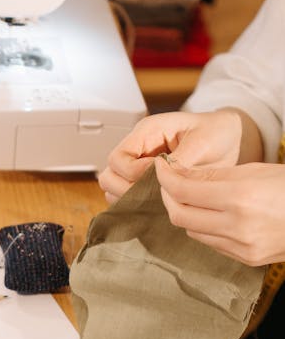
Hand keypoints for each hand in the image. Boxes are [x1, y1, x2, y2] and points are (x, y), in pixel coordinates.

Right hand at [98, 110, 245, 203]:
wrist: (229, 141)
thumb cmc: (216, 133)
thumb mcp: (205, 140)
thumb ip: (182, 158)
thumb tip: (164, 178)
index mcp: (147, 132)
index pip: (118, 158)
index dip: (133, 173)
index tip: (157, 177)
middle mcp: (138, 150)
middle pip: (109, 176)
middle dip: (126, 189)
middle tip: (154, 193)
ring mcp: (138, 168)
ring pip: (114, 190)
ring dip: (130, 200)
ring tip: (156, 200)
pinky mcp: (145, 184)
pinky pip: (128, 199)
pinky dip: (137, 206)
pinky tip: (157, 206)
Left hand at [154, 157, 284, 265]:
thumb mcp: (255, 170)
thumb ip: (214, 175)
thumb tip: (178, 173)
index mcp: (240, 196)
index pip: (184, 189)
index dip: (166, 178)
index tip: (161, 169)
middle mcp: (237, 225)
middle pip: (180, 215)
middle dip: (169, 197)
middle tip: (168, 183)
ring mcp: (241, 246)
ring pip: (193, 232)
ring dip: (185, 213)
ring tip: (189, 197)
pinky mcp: (245, 259)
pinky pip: (211, 244)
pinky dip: (202, 228)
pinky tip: (209, 215)